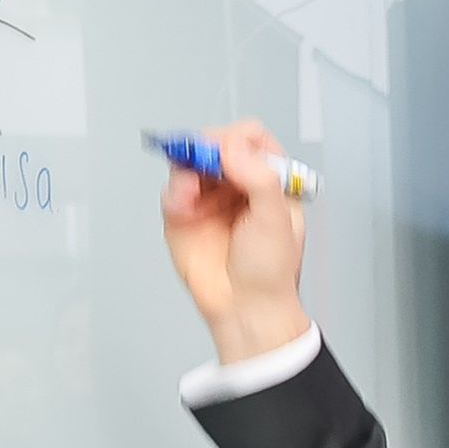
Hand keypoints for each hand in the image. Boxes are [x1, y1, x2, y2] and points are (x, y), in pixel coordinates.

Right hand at [161, 117, 314, 364]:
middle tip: (202, 162)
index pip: (251, 138)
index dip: (237, 139)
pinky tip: (183, 209)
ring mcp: (209, 197)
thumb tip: (231, 146)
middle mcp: (238, 184)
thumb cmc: (269, 271)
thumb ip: (259, 177)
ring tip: (190, 195)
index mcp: (269, 180)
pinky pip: (172, 189)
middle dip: (206, 151)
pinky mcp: (183, 215)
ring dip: (186, 171)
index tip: (228, 153)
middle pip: (215, 144)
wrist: (243, 309)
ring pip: (189, 162)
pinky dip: (174, 194)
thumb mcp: (276, 219)